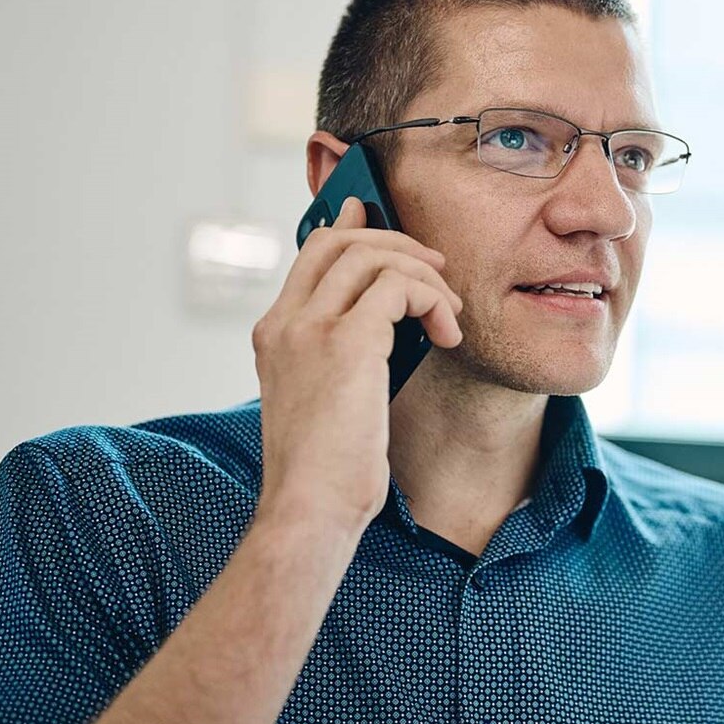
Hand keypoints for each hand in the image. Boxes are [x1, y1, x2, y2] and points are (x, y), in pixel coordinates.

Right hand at [250, 197, 462, 533]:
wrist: (309, 509)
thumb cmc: (324, 468)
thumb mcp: (322, 400)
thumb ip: (341, 353)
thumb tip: (382, 320)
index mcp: (274, 334)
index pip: (311, 255)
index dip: (348, 228)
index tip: (373, 213)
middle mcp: (286, 322)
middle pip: (341, 241)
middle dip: (396, 242)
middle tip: (436, 267)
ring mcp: (310, 329)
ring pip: (373, 257)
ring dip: (423, 275)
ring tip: (448, 312)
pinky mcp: (346, 343)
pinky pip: (398, 288)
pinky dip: (431, 300)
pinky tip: (446, 333)